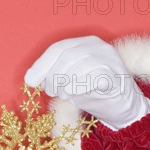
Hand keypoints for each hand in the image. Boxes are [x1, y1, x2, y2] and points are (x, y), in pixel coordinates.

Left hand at [24, 35, 149, 129]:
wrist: (120, 106)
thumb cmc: (90, 91)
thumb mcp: (67, 80)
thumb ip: (51, 74)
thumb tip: (29, 77)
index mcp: (84, 43)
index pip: (58, 48)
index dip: (41, 65)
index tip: (30, 82)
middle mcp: (98, 47)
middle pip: (66, 56)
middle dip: (53, 75)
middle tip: (51, 91)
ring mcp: (110, 60)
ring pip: (79, 65)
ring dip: (65, 83)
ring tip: (64, 94)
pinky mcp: (117, 76)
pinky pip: (94, 78)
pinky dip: (79, 87)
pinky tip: (74, 95)